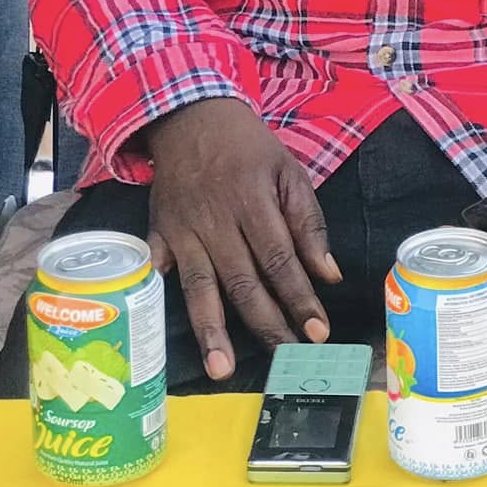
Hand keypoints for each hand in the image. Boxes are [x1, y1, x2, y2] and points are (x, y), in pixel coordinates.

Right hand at [144, 98, 340, 380]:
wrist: (190, 116)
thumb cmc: (249, 148)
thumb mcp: (289, 171)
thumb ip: (309, 223)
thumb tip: (329, 275)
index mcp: (254, 201)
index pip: (280, 259)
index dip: (299, 298)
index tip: (317, 331)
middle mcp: (217, 221)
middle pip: (243, 281)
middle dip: (266, 324)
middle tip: (286, 359)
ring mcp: (183, 230)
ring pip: (199, 287)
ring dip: (212, 331)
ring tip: (223, 369)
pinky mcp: (158, 233)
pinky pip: (159, 270)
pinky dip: (161, 297)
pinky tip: (166, 331)